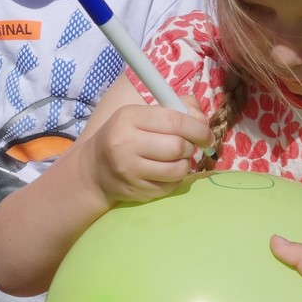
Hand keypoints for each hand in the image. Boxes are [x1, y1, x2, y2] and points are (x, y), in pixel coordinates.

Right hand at [83, 101, 210, 204]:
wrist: (94, 170)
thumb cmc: (124, 136)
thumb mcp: (140, 114)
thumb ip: (175, 109)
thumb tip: (201, 119)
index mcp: (128, 118)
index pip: (173, 120)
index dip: (197, 127)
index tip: (206, 134)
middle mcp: (126, 144)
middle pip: (177, 146)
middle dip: (191, 147)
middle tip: (188, 146)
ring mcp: (130, 171)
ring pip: (178, 169)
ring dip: (185, 164)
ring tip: (177, 159)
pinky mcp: (136, 191)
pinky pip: (171, 186)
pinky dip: (175, 179)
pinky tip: (165, 172)